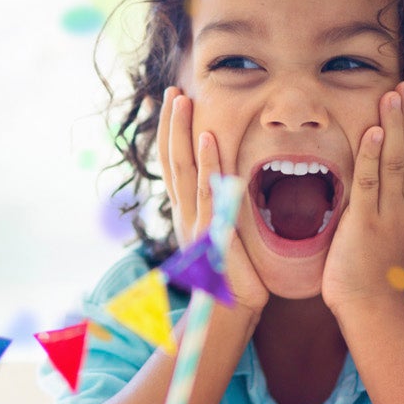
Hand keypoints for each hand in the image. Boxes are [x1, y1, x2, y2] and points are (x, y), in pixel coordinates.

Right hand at [156, 88, 267, 315]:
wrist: (230, 311)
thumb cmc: (234, 278)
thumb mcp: (224, 239)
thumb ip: (224, 213)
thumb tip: (232, 187)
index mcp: (187, 212)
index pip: (174, 164)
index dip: (170, 134)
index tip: (169, 104)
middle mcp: (185, 212)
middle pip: (172, 159)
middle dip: (171, 124)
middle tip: (172, 91)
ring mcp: (194, 221)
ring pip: (183, 167)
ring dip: (182, 132)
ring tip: (183, 100)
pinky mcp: (210, 232)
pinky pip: (208, 191)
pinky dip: (208, 163)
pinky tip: (209, 138)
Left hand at [323, 86, 403, 314]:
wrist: (370, 308)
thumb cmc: (371, 275)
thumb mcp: (385, 235)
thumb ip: (385, 209)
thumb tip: (380, 189)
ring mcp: (388, 214)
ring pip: (396, 161)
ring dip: (395, 125)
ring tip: (395, 94)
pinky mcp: (365, 221)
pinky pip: (371, 182)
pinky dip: (373, 155)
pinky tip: (375, 131)